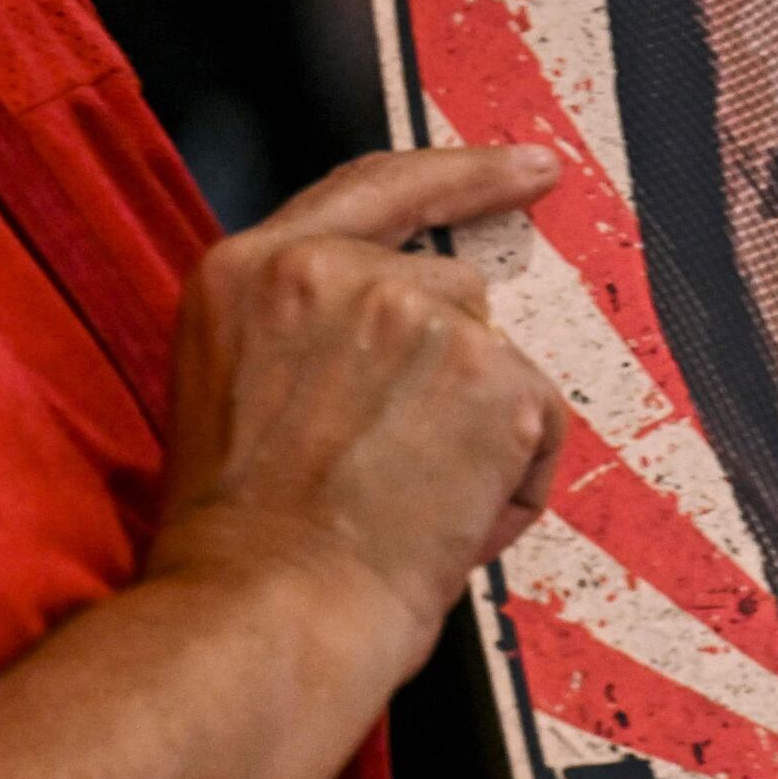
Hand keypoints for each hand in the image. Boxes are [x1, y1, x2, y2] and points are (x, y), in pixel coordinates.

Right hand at [146, 145, 567, 651]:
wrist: (262, 611)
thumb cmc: (242, 542)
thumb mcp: (237, 387)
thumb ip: (312, 330)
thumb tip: (413, 330)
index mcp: (250, 269)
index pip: (376, 189)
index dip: (464, 175)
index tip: (531, 168)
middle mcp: (332, 269)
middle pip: (451, 290)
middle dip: (449, 372)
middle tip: (397, 469)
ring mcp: (416, 313)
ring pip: (497, 361)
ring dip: (479, 429)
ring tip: (408, 504)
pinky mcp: (488, 372)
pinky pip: (540, 422)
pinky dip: (516, 479)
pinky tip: (450, 520)